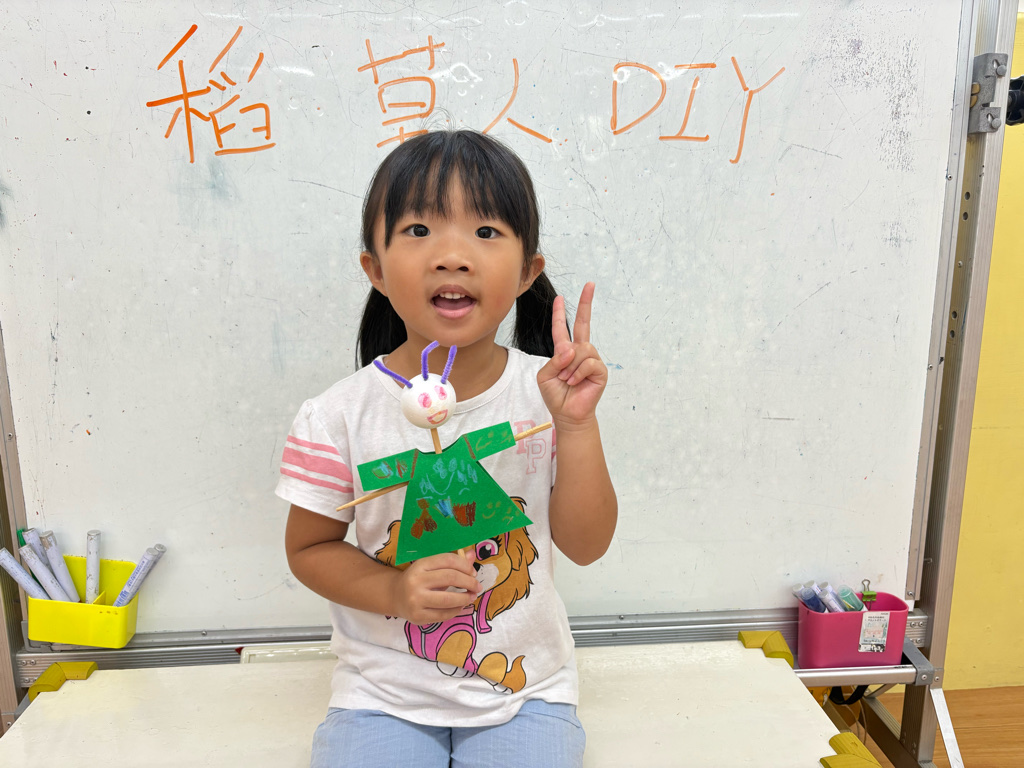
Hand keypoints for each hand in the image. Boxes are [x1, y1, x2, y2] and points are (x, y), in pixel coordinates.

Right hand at [390, 550, 480, 624]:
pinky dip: (456, 610)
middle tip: (477, 586)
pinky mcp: (418, 616)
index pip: (448, 560)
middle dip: (469, 582)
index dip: (465, 566)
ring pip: (448, 599)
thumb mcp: (431, 567)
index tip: (473, 572)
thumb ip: (452, 562)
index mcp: (420, 565)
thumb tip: (472, 554)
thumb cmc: (418, 579)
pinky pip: (443, 615)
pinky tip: (460, 606)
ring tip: (472, 596)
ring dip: (465, 598)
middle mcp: (416, 581)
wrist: (395, 596)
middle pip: (450, 578)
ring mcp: (416, 600)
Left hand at [537, 282, 607, 427]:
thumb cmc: (556, 395)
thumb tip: (572, 349)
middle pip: (584, 323)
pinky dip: (578, 373)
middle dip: (586, 303)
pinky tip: (575, 382)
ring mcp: (592, 360)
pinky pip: (588, 362)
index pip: (562, 328)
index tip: (560, 297)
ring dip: (570, 366)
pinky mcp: (600, 371)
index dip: (559, 313)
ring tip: (567, 380)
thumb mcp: (546, 375)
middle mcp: (580, 352)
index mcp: (564, 351)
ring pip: (582, 349)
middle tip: (590, 284)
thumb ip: (554, 360)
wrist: (567, 414)